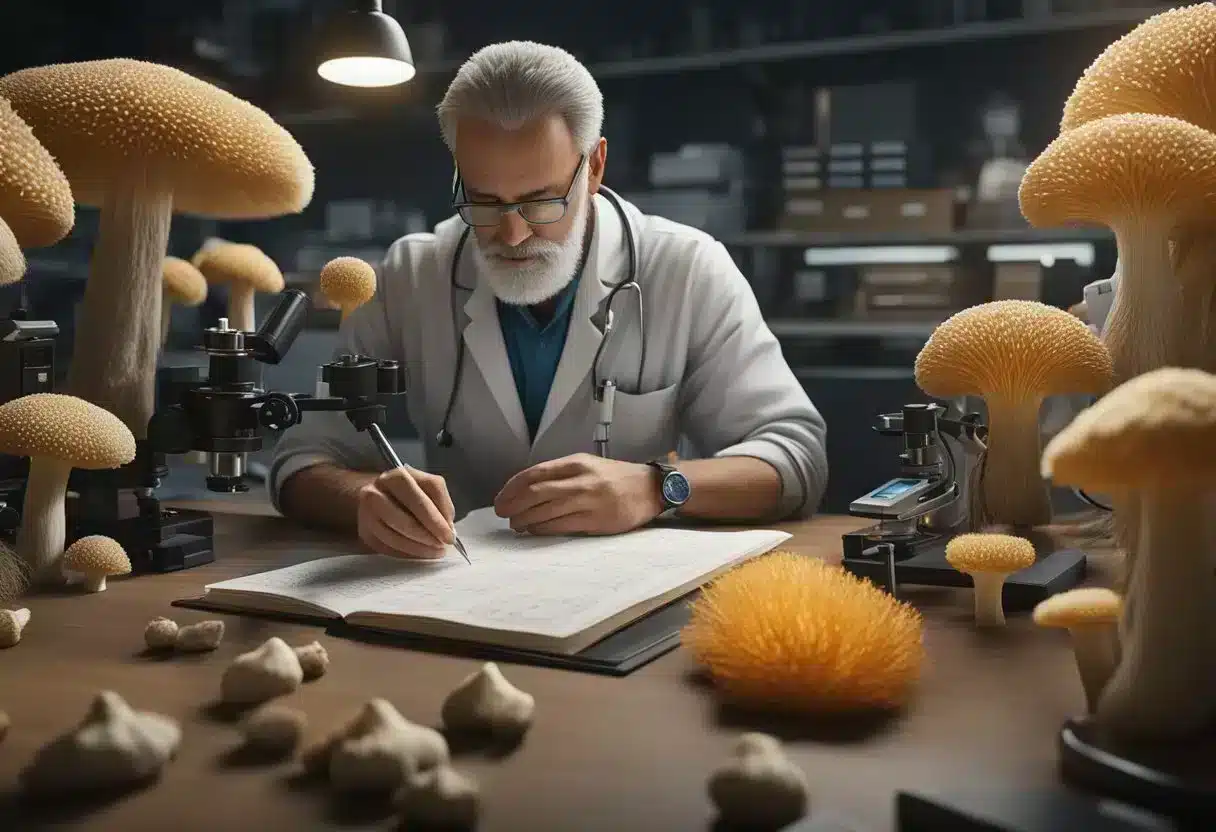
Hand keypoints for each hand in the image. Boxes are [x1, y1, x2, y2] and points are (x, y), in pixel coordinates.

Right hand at [357, 467, 455, 558]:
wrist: (377, 494)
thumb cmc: (408, 492)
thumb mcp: (427, 487)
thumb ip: (442, 503)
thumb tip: (448, 528)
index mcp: (398, 477)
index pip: (420, 499)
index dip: (438, 518)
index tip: (451, 535)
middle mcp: (377, 493)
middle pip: (406, 521)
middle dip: (428, 536)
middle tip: (443, 546)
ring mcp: (367, 514)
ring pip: (395, 537)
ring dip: (419, 548)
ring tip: (434, 551)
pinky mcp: (365, 532)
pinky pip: (387, 548)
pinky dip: (407, 553)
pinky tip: (419, 553)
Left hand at [493, 453, 661, 535]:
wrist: (650, 489)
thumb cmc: (615, 478)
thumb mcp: (588, 466)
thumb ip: (561, 475)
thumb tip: (527, 490)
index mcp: (576, 462)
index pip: (535, 473)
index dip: (512, 487)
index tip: (501, 498)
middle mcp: (581, 479)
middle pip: (535, 492)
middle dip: (513, 504)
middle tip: (502, 513)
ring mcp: (589, 500)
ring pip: (545, 511)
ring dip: (525, 520)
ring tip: (516, 524)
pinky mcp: (596, 520)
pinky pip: (561, 526)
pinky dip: (542, 529)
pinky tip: (534, 531)